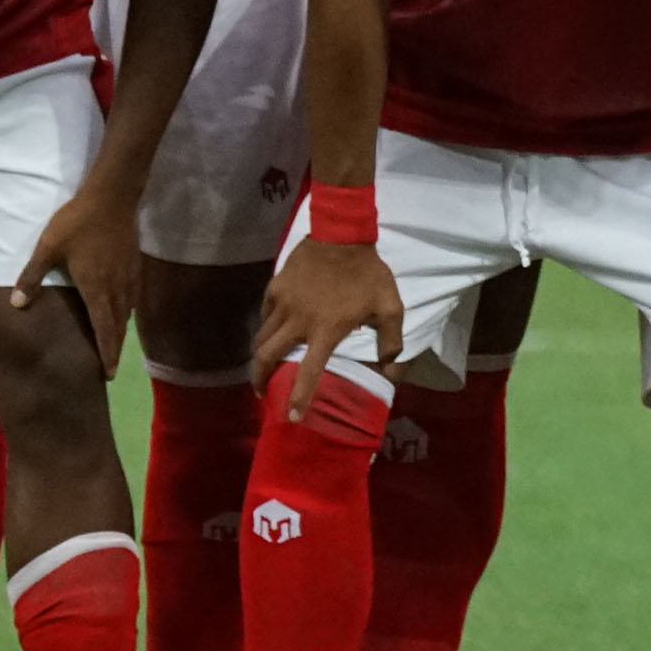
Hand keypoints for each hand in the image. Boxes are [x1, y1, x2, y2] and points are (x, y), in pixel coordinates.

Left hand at [16, 181, 140, 371]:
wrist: (112, 196)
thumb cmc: (77, 223)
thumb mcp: (48, 248)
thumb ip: (32, 276)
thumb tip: (16, 304)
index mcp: (96, 290)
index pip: (103, 330)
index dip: (106, 353)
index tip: (109, 374)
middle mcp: (116, 289)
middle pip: (118, 327)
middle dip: (115, 350)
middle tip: (112, 369)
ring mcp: (128, 277)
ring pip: (127, 313)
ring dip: (121, 332)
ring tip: (116, 345)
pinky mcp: (134, 265)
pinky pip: (132, 297)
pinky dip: (128, 312)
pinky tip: (125, 311)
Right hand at [252, 239, 403, 416]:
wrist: (342, 233)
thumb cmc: (368, 272)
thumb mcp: (390, 306)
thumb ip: (391, 340)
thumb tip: (390, 369)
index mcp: (325, 330)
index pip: (308, 372)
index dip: (298, 397)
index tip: (291, 417)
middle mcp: (298, 321)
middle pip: (266, 356)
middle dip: (259, 379)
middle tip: (262, 392)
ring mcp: (283, 303)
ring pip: (261, 336)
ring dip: (259, 356)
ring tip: (262, 367)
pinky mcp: (275, 287)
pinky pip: (265, 314)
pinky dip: (266, 327)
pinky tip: (271, 331)